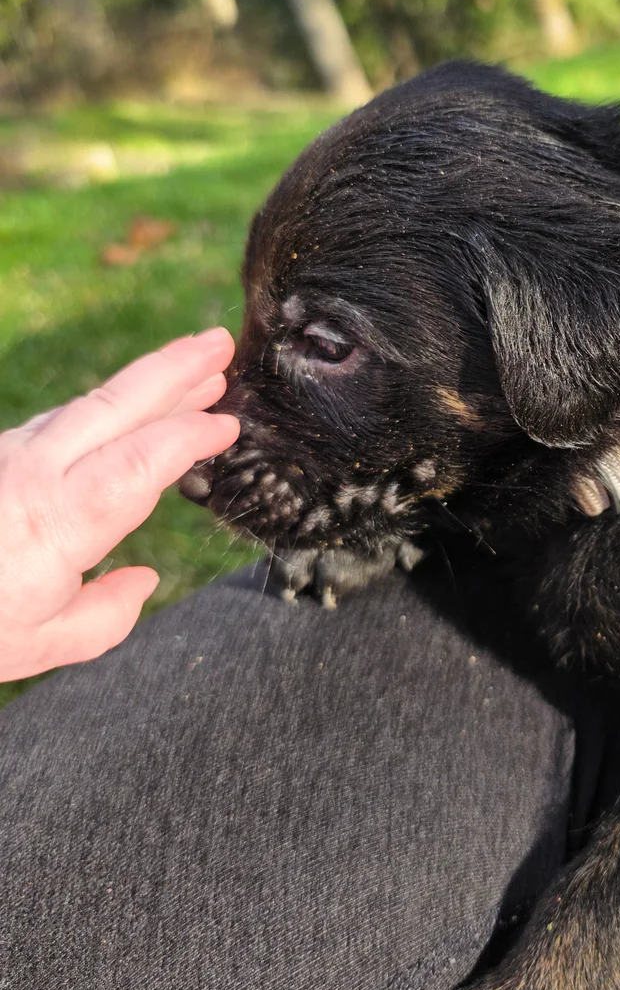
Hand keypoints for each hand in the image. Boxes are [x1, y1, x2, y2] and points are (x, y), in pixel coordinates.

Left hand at [0, 328, 239, 681]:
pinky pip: (63, 419)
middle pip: (115, 406)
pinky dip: (110, 405)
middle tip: (222, 343)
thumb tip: (142, 579)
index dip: (188, 437)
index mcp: (57, 523)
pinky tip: (132, 409)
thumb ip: (103, 617)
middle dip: (173, 370)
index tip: (227, 425)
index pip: (141, 464)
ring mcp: (11, 456)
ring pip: (89, 406)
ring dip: (147, 381)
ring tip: (198, 368)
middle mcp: (34, 474)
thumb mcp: (35, 646)